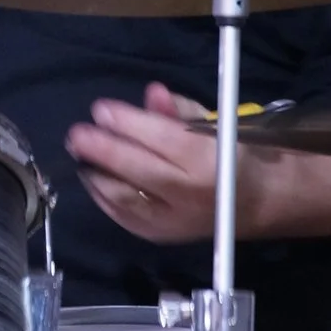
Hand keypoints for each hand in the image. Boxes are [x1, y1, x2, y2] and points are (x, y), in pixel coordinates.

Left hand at [67, 82, 219, 243]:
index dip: (128, 122)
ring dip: (96, 173)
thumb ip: (180, 110)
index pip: (164, 139)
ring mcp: (174, 221)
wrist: (255, 204)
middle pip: (139, 170)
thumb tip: (151, 94)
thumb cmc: (231, 154)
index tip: (100, 108)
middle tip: (76, 133)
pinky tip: (93, 176)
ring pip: (124, 197)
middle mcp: (191, 195)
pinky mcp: (160, 236)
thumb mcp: (214, 124)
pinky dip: (103, 196)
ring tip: (79, 153)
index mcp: (212, 161)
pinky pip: (122, 216)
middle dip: (102, 149)